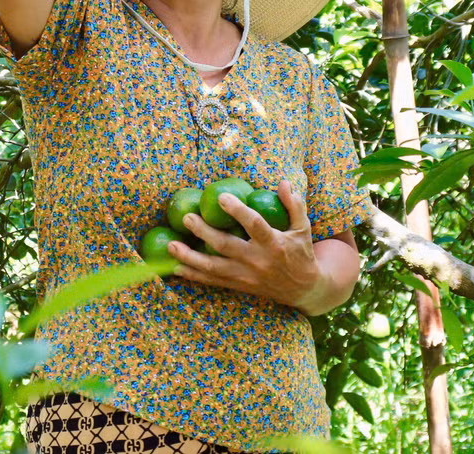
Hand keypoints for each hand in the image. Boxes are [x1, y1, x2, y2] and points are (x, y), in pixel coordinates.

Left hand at [168, 179, 332, 313]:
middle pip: (226, 246)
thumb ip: (294, 205)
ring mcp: (246, 276)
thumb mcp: (303, 228)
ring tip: (170, 246)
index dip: (238, 211)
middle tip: (187, 218)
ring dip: (190, 258)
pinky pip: (212, 281)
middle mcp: (257, 261)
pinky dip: (193, 275)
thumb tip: (282, 182)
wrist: (303, 290)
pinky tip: (175, 268)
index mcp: (274, 244)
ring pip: (213, 268)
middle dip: (204, 232)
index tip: (221, 197)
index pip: (254, 225)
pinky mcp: (239, 286)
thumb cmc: (302, 253)